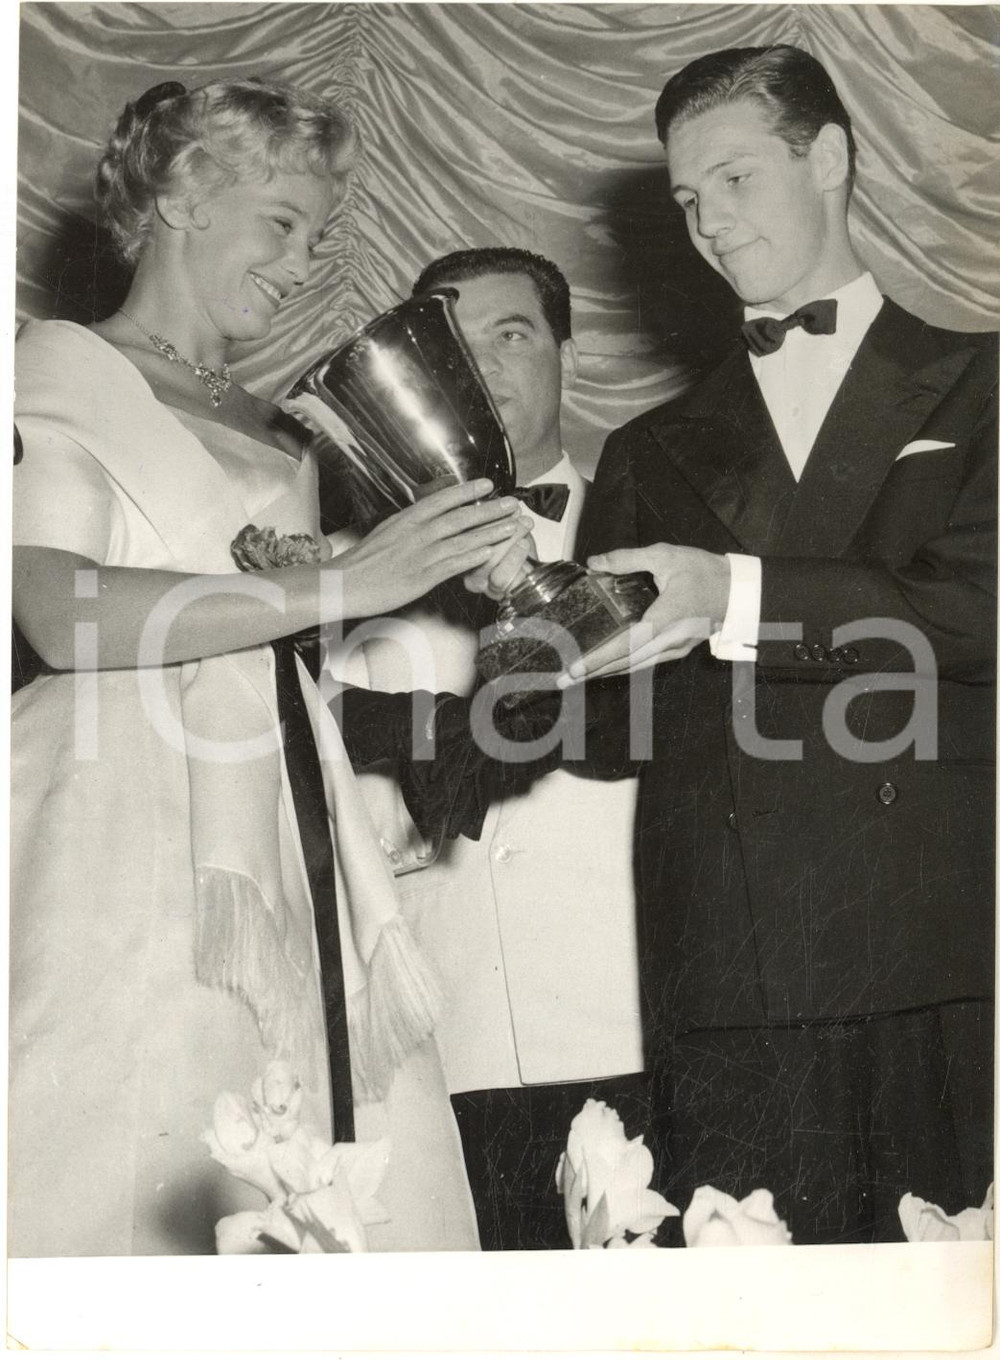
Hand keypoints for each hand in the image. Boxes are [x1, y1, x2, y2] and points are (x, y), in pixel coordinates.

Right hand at [325, 479, 532, 618]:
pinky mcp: (422, 577)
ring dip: (490, 532)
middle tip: (513, 503)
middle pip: (460, 517)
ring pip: (462, 540)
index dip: (467, 491)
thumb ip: (408, 525)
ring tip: (512, 526)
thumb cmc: (363, 562)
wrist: (344, 583)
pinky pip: (453, 565)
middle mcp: (416, 533)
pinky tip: (490, 553)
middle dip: (489, 510)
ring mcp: (420, 555)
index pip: (442, 500)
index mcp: (407, 519)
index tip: (487, 484)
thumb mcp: (386, 533)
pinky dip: (473, 557)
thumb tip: (425, 517)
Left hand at [558, 544, 729, 682]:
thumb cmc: (704, 572)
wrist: (738, 590)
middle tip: (563, 680)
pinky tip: (607, 668)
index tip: (575, 668)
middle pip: (625, 664)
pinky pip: (644, 664)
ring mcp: (674, 650)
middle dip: (592, 673)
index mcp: (664, 620)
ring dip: (604, 673)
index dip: (598, 659)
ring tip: (578, 677)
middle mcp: (668, 642)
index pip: (625, 645)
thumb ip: (627, 559)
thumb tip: (595, 561)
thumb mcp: (666, 557)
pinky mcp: (677, 650)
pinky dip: (622, 667)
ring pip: (634, 667)